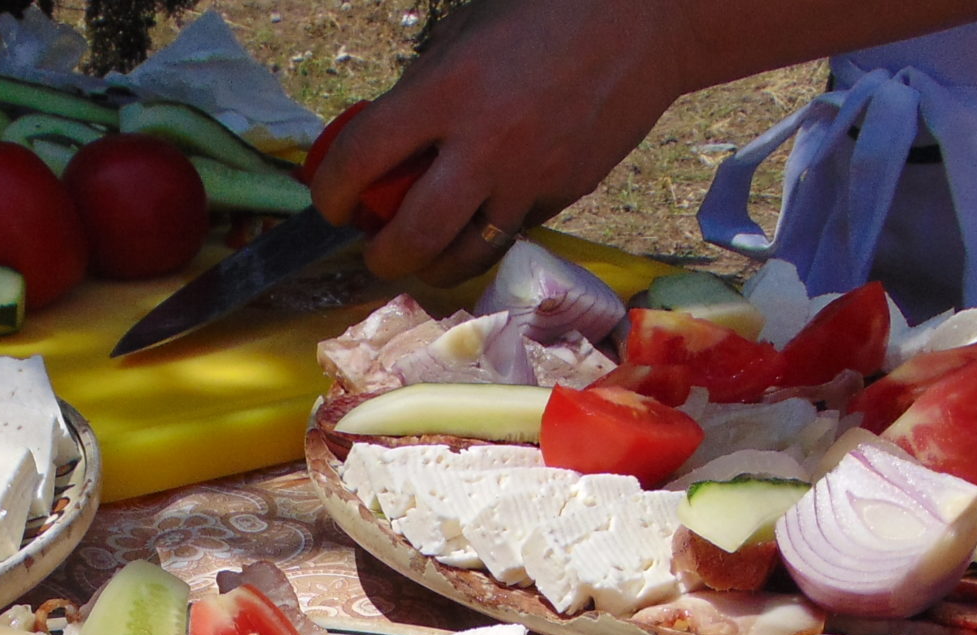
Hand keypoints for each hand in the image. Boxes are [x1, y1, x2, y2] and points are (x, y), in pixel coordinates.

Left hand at [308, 0, 692, 283]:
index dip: (332, 193)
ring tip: (420, 255)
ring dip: (430, 267)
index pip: (363, 160)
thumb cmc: (547, 9)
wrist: (646, 20)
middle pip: (412, 236)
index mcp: (448, 90)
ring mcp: (528, 178)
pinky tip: (475, 223)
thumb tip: (387, 140)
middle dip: (381, 256)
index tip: (330, 203)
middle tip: (375, 248)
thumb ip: (424, 89)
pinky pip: (509, 234)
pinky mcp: (563, 195)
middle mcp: (484, 144)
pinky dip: (483, 238)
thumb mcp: (467, 32)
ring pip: (464, 256)